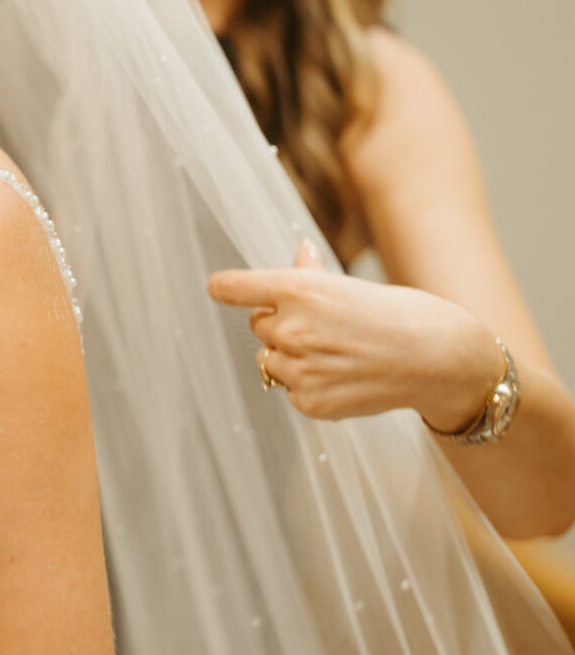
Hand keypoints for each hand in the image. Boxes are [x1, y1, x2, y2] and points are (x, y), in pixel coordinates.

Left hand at [208, 241, 504, 428]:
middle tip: (324, 325)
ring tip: (334, 353)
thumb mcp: (352, 285)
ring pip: (268, 360)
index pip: (238, 288)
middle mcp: (291, 328)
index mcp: (299, 289)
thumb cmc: (399, 314)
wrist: (437, 359)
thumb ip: (313, 274)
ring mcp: (299, 368)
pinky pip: (288, 389)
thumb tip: (298, 253)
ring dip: (288, 355)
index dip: (226, 288)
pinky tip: (342, 375)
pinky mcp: (309, 401)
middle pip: (259, 324)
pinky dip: (306, 384)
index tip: (217, 287)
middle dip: (280, 323)